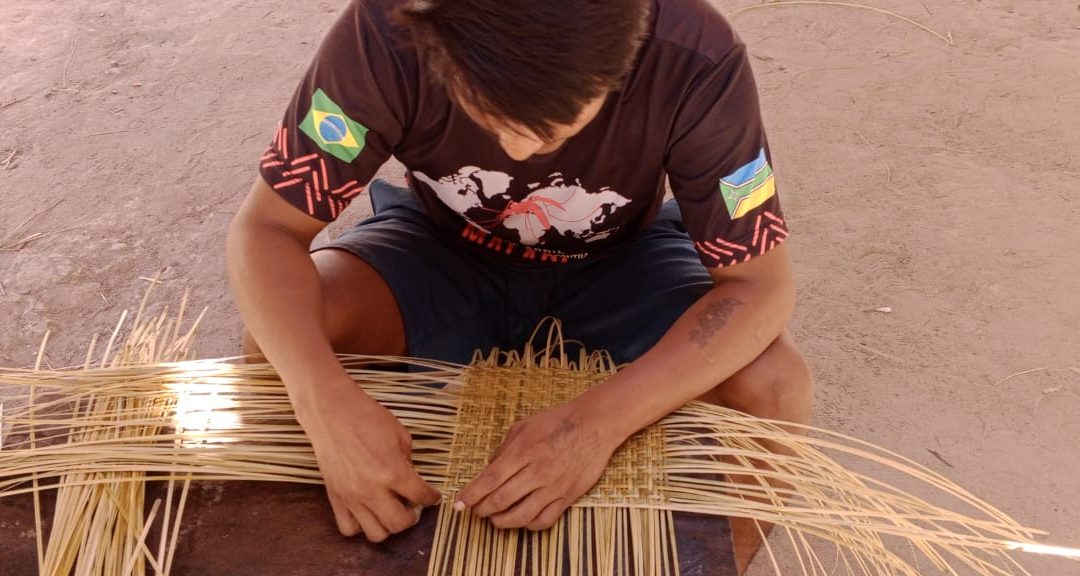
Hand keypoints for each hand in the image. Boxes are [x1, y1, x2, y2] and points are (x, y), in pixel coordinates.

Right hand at [302, 380, 440, 541]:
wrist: (332, 413)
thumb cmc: (367, 417)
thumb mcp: (400, 434)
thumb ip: (409, 461)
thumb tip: (412, 479)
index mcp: (392, 470)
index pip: (420, 496)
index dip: (431, 498)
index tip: (433, 497)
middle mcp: (371, 489)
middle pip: (399, 524)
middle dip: (412, 517)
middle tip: (413, 506)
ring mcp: (351, 497)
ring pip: (375, 533)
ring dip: (388, 525)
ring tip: (390, 510)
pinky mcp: (335, 498)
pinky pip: (348, 528)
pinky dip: (361, 525)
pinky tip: (367, 511)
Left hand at [454, 402, 621, 529]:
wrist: (594, 425)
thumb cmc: (557, 422)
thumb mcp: (523, 426)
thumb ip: (504, 449)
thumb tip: (488, 469)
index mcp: (523, 451)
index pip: (490, 480)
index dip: (471, 495)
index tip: (460, 504)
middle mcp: (537, 471)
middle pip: (501, 500)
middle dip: (482, 510)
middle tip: (477, 511)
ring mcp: (553, 486)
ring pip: (521, 516)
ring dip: (502, 522)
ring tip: (495, 519)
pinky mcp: (567, 496)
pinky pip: (544, 520)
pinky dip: (528, 525)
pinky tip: (522, 519)